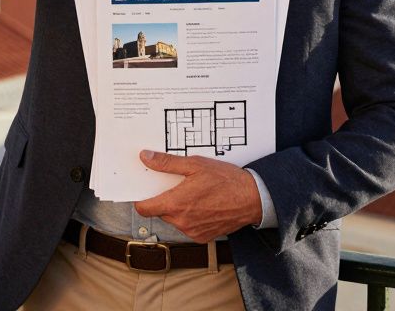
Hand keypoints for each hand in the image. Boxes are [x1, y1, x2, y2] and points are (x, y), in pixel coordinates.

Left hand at [133, 150, 261, 242]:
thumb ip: (167, 163)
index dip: (141, 200)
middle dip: (164, 199)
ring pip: (174, 220)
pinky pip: (188, 227)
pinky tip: (203, 205)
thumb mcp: (195, 164)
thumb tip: (146, 158)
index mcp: (176, 204)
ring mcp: (193, 231)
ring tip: (194, 194)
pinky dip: (191, 217)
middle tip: (176, 185)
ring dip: (178, 209)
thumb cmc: (226, 180)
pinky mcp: (203, 237)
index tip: (144, 191)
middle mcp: (182, 222)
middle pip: (160, 212)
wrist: (253, 199)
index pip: (144, 209)